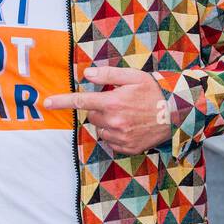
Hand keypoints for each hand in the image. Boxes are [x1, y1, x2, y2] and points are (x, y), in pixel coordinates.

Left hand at [44, 66, 171, 154]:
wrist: (177, 115)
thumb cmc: (154, 92)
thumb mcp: (133, 76)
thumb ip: (108, 75)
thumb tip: (87, 75)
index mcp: (113, 103)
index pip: (81, 102)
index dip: (62, 101)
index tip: (47, 103)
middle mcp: (114, 122)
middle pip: (91, 115)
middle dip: (98, 108)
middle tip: (116, 101)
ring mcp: (121, 138)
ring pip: (100, 129)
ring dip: (106, 122)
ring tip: (126, 114)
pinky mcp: (127, 148)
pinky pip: (111, 141)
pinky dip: (115, 134)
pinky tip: (129, 126)